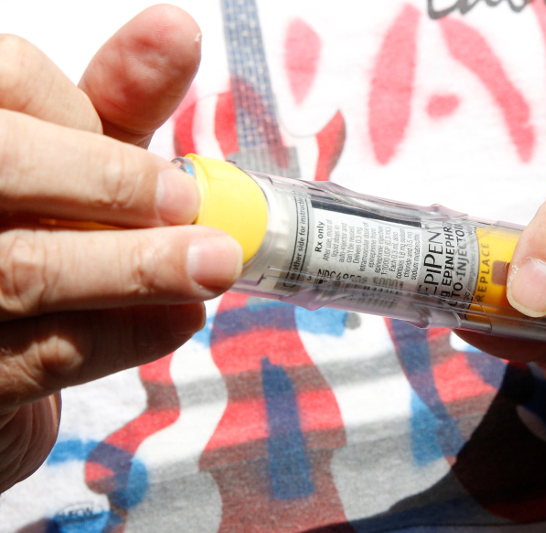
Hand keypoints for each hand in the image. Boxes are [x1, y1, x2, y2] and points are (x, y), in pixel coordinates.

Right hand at [0, 6, 241, 491]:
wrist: (0, 348)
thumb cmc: (41, 229)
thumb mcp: (75, 161)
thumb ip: (116, 102)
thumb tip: (177, 31)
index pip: (3, 79)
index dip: (76, 114)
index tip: (142, 152)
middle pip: (4, 164)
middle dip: (111, 182)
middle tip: (193, 205)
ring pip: (25, 268)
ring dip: (139, 267)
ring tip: (216, 263)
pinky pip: (44, 352)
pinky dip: (126, 333)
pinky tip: (180, 317)